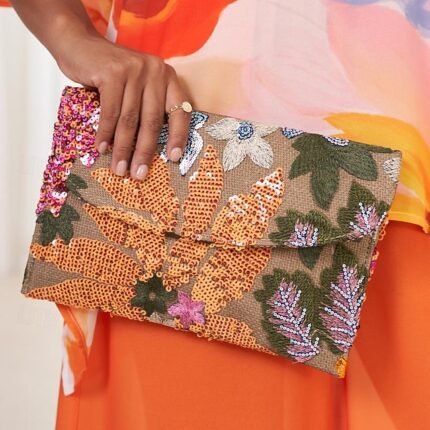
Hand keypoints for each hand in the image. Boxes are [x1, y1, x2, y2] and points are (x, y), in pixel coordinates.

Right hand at [55, 33, 190, 179]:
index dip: (178, 137)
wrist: (80, 44)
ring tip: (119, 169)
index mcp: (167, 77)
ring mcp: (134, 70)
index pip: (179, 111)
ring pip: (130, 119)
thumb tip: (147, 150)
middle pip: (151, 120)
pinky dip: (105, 133)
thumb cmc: (111, 74)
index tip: (174, 159)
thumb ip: (146, 108)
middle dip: (144, 152)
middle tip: (139, 174)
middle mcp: (155, 71)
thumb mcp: (136, 87)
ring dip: (123, 149)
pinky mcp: (112, 72)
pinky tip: (102, 148)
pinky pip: (110, 112)